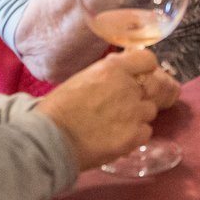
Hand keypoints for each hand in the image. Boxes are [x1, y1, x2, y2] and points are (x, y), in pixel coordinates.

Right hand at [34, 50, 161, 170]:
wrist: (50, 139)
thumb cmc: (59, 108)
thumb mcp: (83, 78)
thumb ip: (108, 74)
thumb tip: (121, 72)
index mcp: (113, 68)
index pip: (147, 60)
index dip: (144, 69)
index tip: (138, 77)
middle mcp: (128, 87)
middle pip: (150, 88)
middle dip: (138, 97)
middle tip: (120, 108)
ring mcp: (133, 112)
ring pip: (149, 111)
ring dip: (137, 117)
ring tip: (116, 125)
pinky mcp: (134, 136)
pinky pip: (146, 132)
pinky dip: (135, 136)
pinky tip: (117, 138)